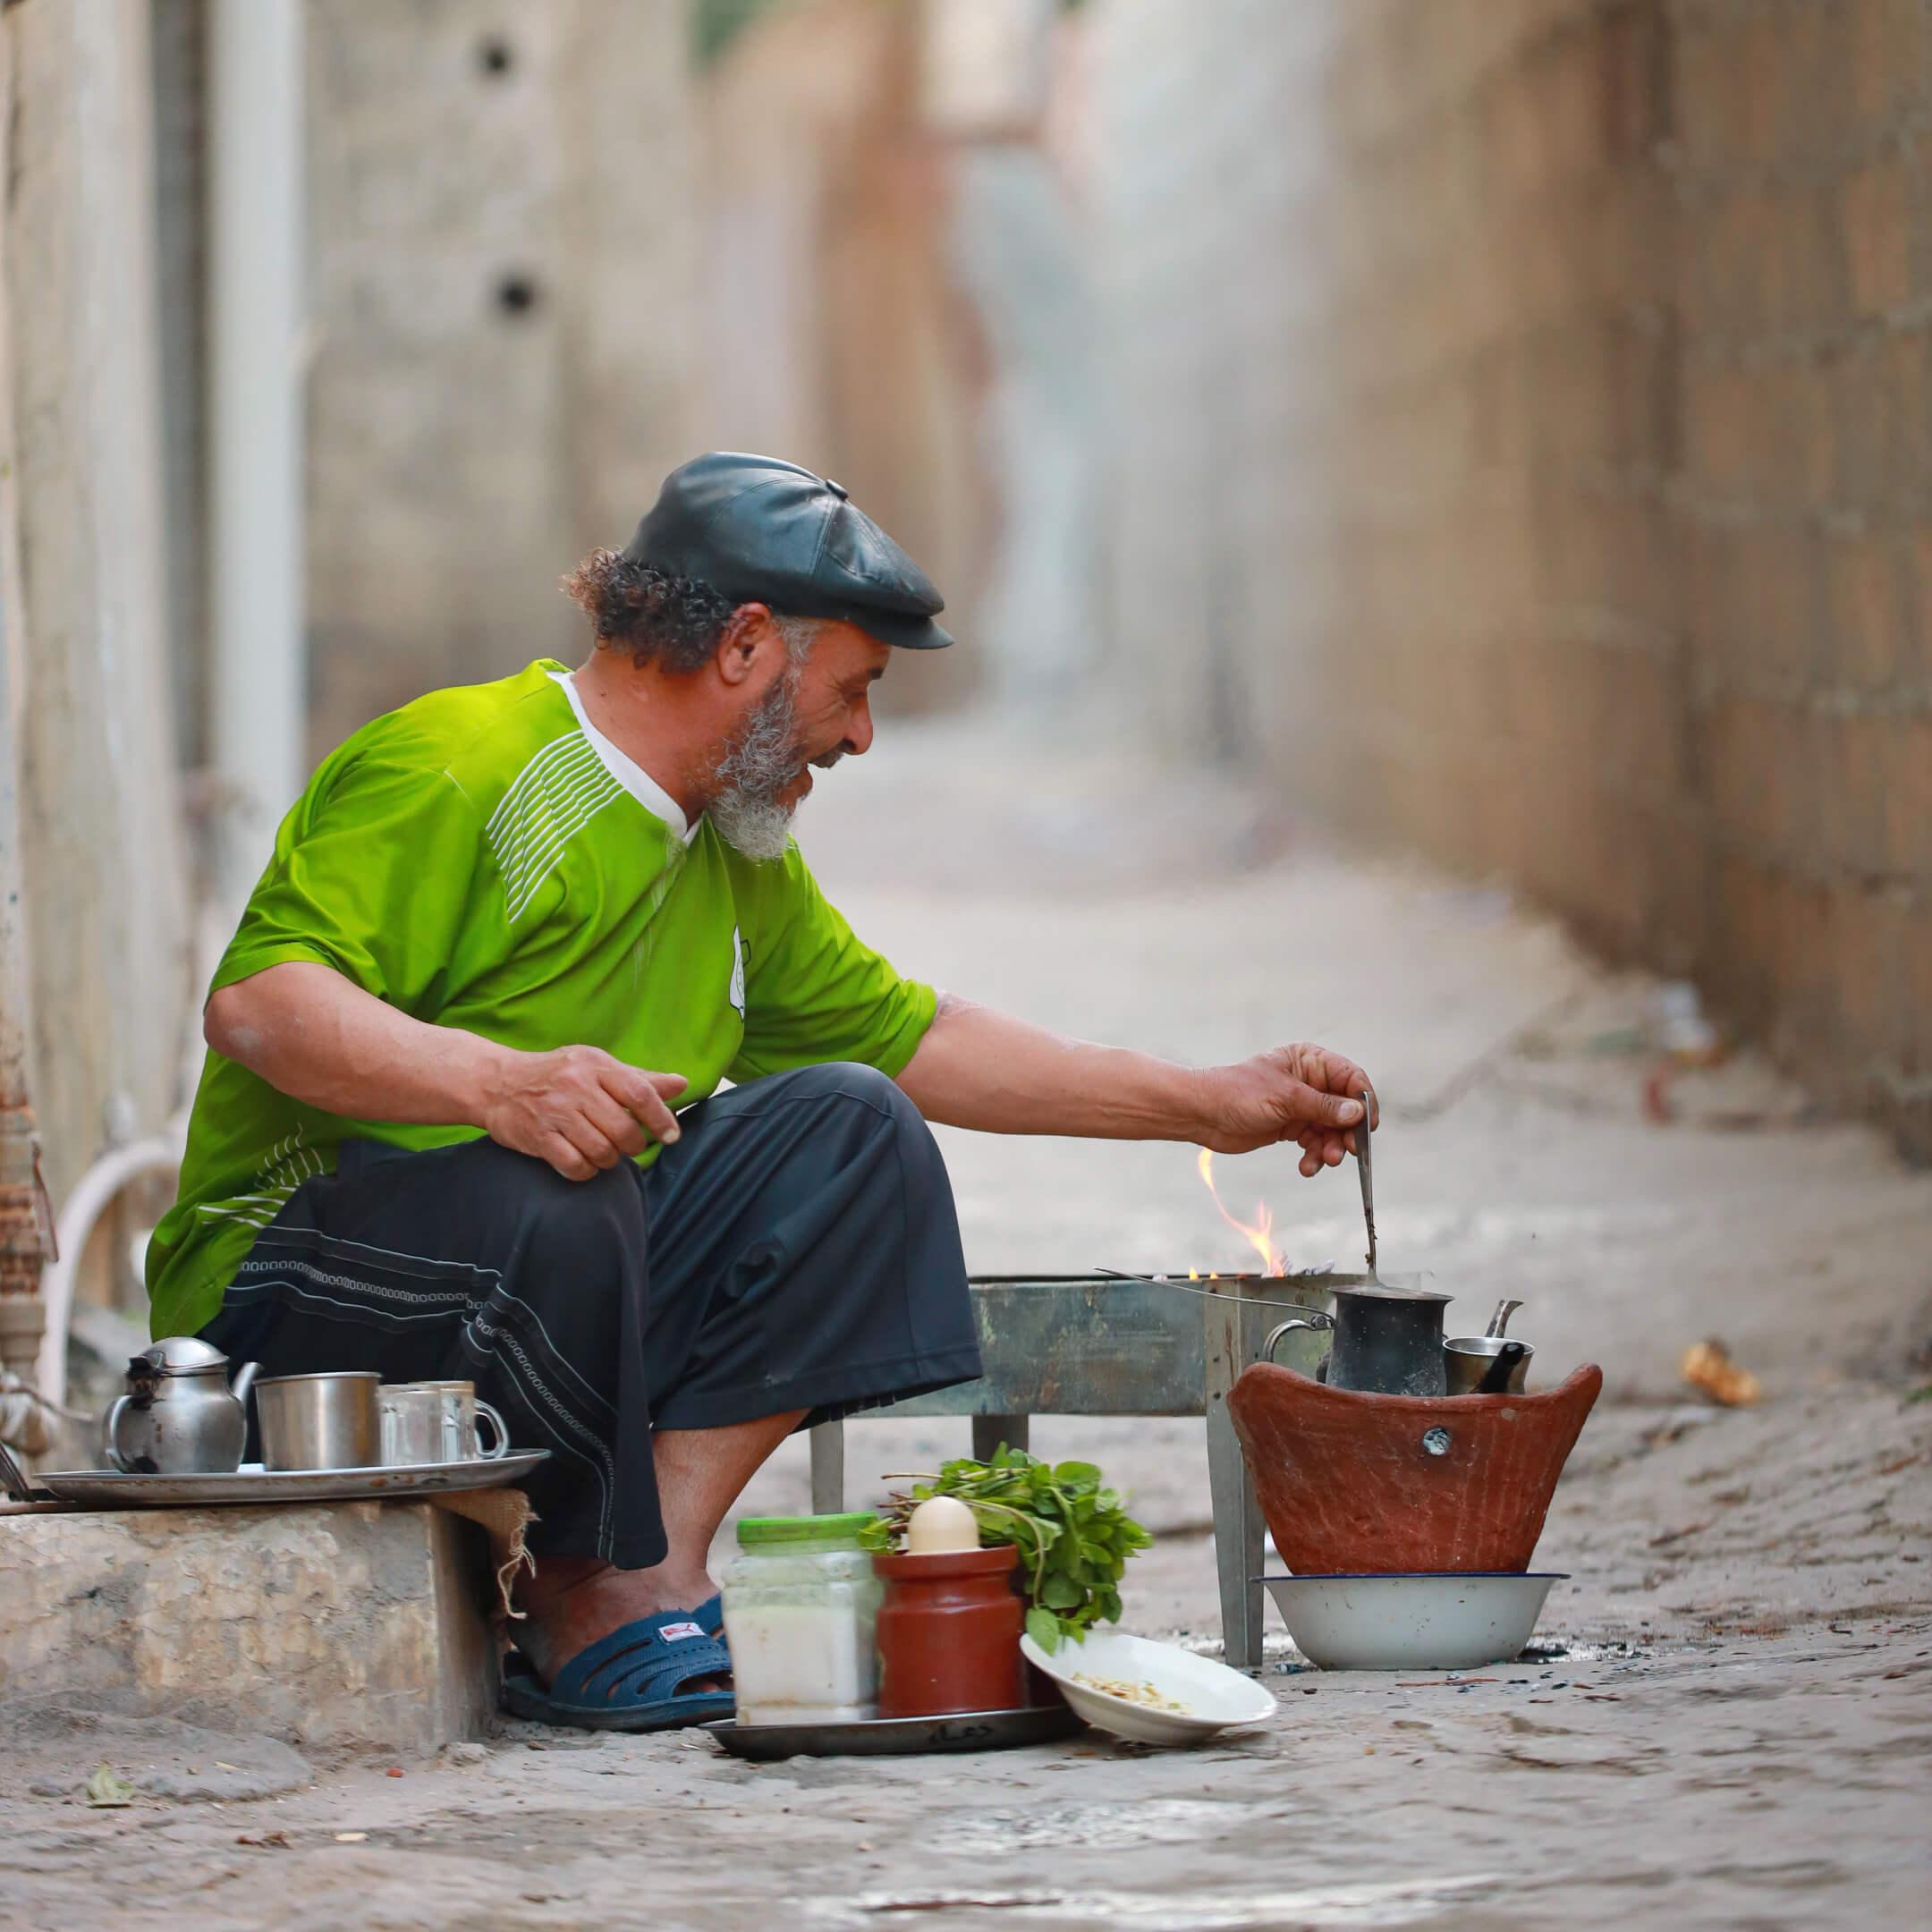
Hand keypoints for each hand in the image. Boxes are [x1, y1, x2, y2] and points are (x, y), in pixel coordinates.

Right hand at [475, 1044, 686, 1181]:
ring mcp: (555, 1112)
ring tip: (603, 1152)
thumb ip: (639, 1079)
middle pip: (623, 1128)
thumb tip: (682, 1084)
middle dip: (633, 1145)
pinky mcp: (537, 1136)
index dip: (661, 1117)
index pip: (639, 1092)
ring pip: (601, 1150)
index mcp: (595, 1065)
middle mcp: (576, 1086)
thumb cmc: (558, 1075)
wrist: (497, 1083)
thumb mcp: (597, 1067)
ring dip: (609, 1160)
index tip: (671, 1135)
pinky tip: (584, 1163)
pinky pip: (575, 1165)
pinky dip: (586, 1170)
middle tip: (628, 1146)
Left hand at [1197, 1044, 1377, 1173]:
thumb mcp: (1284, 1098)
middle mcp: (1310, 1082)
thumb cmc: (1237, 1093)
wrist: (1203, 1114)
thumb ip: (1323, 1106)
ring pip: (1332, 1129)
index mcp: (1309, 1061)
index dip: (1363, 1101)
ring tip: (1324, 1160)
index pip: (1350, 1078)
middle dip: (1347, 1131)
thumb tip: (1357, 1112)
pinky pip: (1316, 1143)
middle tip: (1348, 1151)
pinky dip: (1315, 1155)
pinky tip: (1306, 1166)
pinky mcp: (1292, 1126)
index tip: (1367, 1125)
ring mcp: (1302, 1105)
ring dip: (1331, 1147)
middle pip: (1345, 1107)